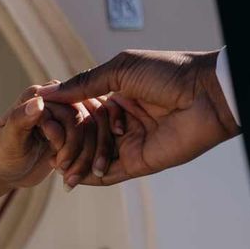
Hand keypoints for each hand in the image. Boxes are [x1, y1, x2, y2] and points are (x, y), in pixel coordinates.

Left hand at [0, 84, 114, 189]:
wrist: (3, 171)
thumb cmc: (0, 154)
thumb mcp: (9, 139)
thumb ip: (22, 119)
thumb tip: (38, 102)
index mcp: (40, 96)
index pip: (70, 110)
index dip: (68, 137)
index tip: (53, 161)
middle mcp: (57, 101)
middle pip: (88, 121)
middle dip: (78, 150)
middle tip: (61, 170)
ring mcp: (67, 116)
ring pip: (94, 133)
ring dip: (84, 159)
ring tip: (66, 177)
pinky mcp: (74, 132)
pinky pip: (94, 143)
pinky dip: (86, 162)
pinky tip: (70, 177)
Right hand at [40, 50, 240, 185]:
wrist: (207, 93)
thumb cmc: (169, 73)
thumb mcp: (120, 70)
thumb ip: (85, 84)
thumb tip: (49, 91)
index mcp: (119, 96)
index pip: (84, 112)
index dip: (65, 119)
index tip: (43, 123)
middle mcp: (124, 121)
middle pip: (87, 136)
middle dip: (68, 145)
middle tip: (48, 151)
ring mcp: (131, 143)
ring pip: (96, 156)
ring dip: (76, 163)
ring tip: (56, 167)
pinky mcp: (141, 162)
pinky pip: (111, 173)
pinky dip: (91, 178)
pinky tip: (71, 178)